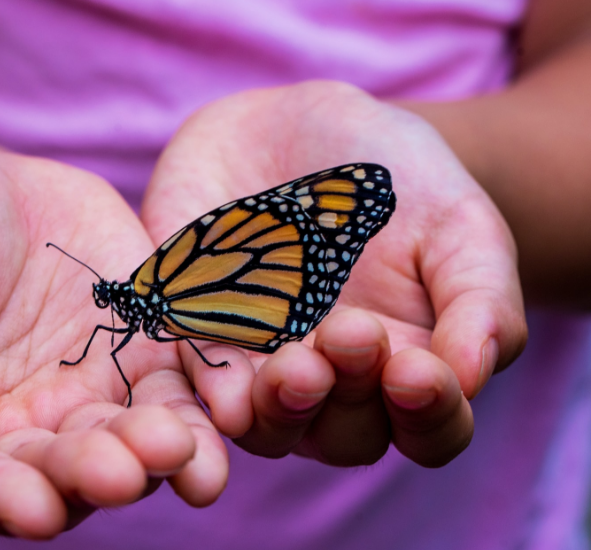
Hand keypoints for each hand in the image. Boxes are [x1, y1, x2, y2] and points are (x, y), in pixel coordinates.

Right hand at [0, 146, 226, 537]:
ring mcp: (90, 398)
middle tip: (123, 472)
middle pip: (58, 472)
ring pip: (128, 441)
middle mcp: (22, 434)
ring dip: (159, 455)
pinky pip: (180, 386)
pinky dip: (205, 402)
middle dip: (91, 475)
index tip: (31, 509)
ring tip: (182, 450)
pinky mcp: (144, 356)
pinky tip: (231, 408)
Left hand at [141, 81, 526, 466]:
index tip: (418, 370)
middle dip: (349, 398)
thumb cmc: (397, 181)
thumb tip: (471, 376)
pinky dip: (210, 388)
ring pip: (268, 426)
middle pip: (344, 437)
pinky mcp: (197, 334)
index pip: (429, 429)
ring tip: (293, 367)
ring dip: (280, 409)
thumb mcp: (459, 224)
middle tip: (349, 333)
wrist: (300, 126)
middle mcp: (333, 383)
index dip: (430, 415)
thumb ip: (480, 299)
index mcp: (406, 367)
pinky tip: (224, 387)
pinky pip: (197, 379)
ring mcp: (262, 365)